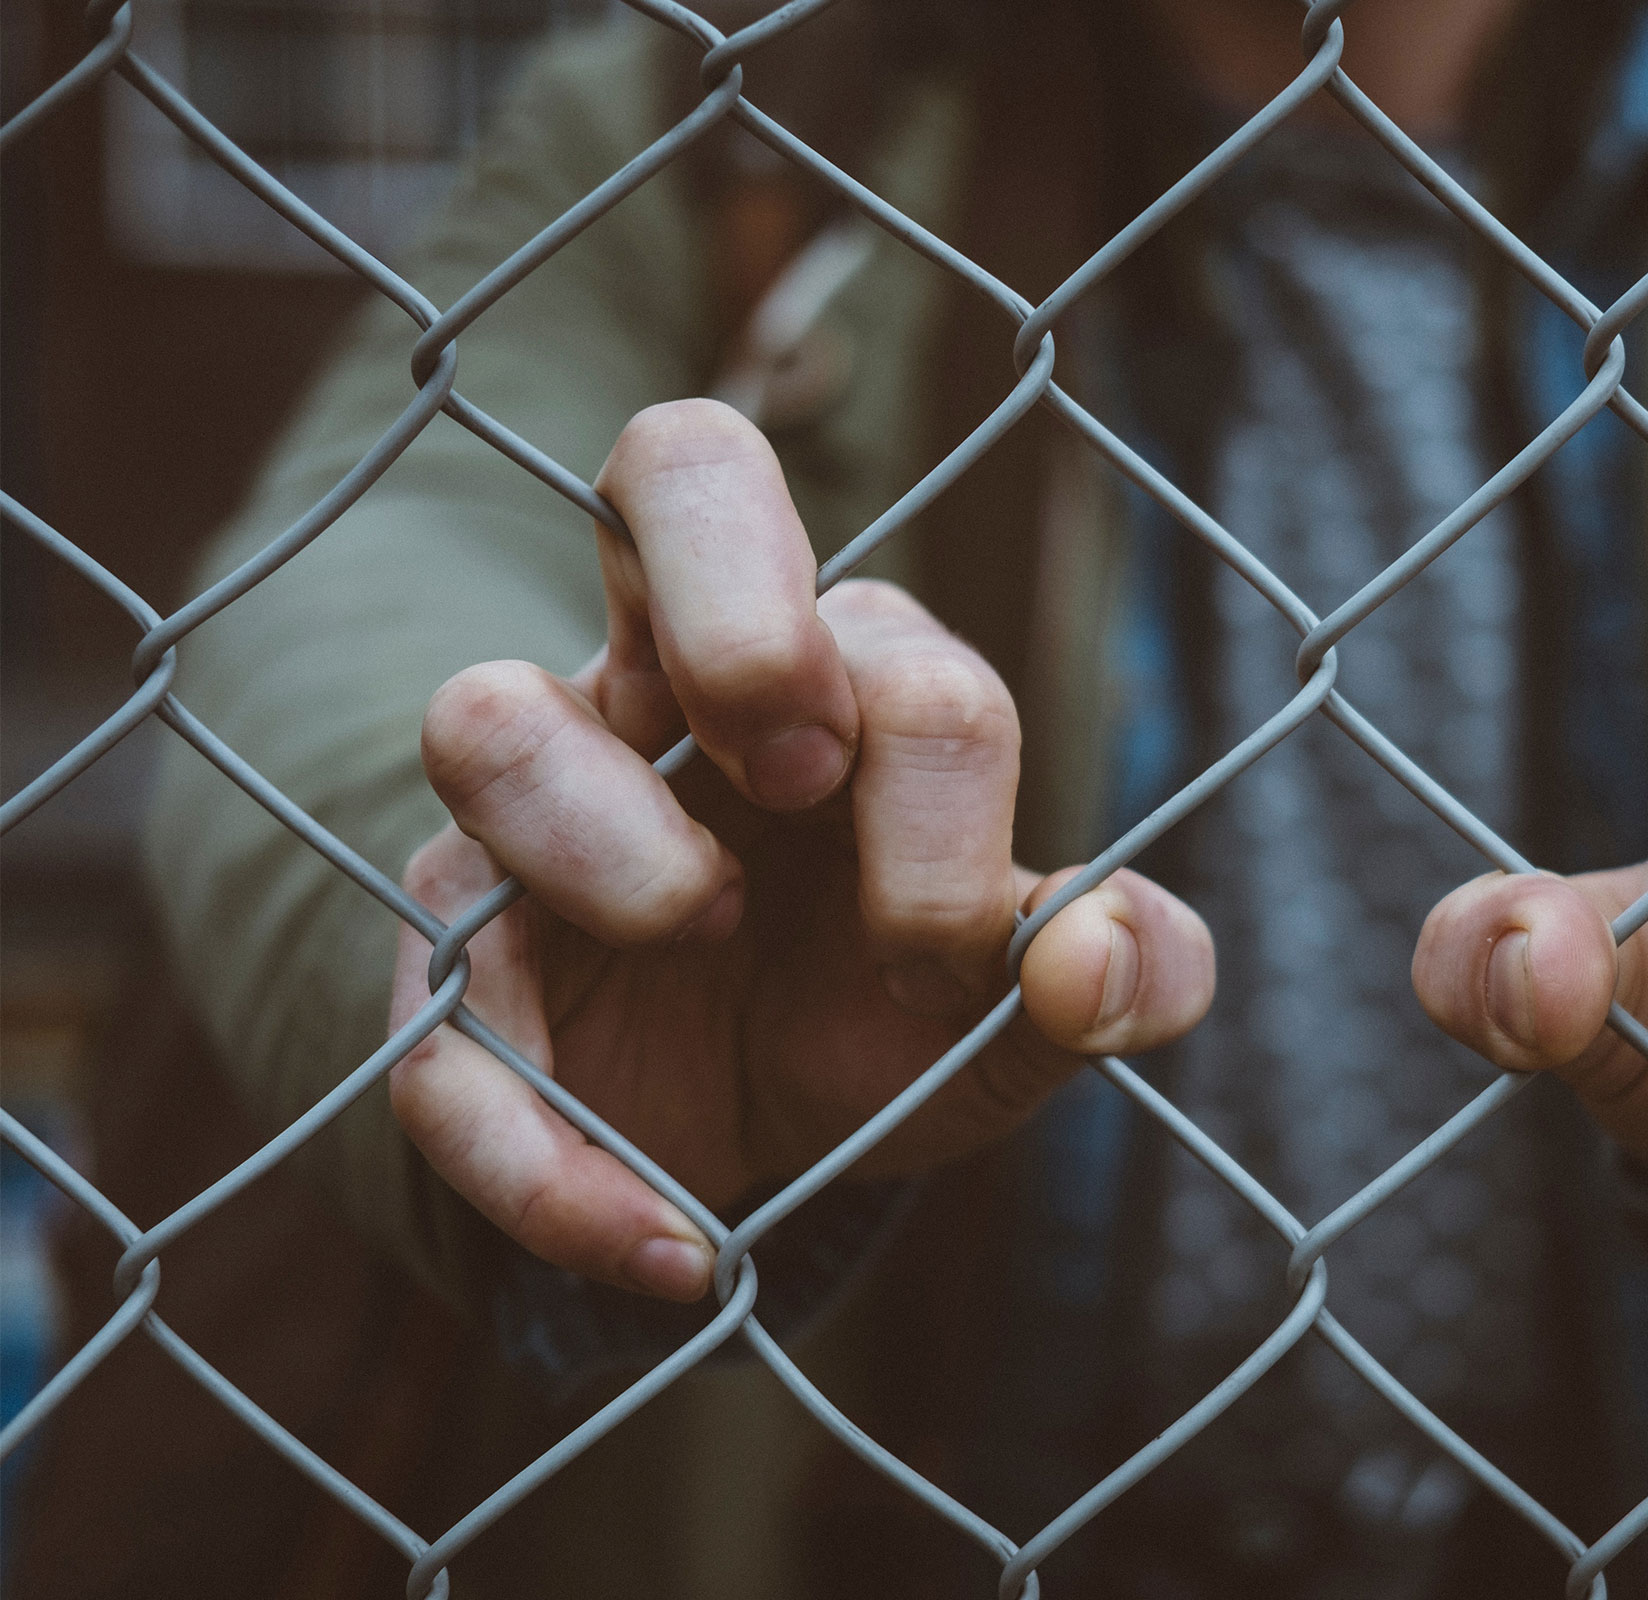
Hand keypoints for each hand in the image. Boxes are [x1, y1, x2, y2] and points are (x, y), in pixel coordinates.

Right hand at [388, 400, 1213, 1302]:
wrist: (761, 1143)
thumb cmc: (897, 1013)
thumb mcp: (1031, 1013)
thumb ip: (1125, 974)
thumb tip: (1100, 954)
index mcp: (849, 677)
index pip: (888, 633)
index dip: (931, 771)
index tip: (950, 934)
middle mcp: (682, 686)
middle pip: (679, 469)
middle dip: (743, 606)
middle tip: (798, 766)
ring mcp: (547, 808)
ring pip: (485, 715)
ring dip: (604, 835)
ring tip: (702, 934)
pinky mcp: (459, 961)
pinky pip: (434, 1020)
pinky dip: (543, 1154)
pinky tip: (672, 1246)